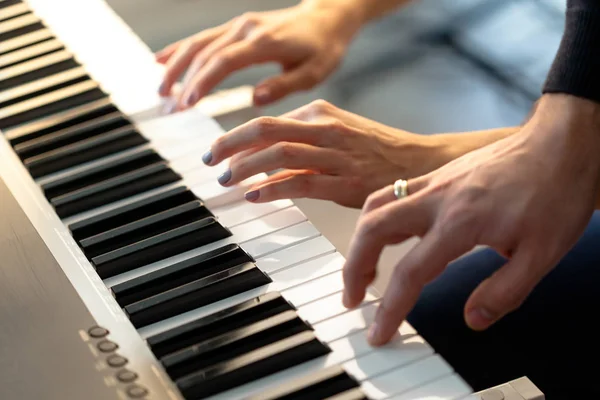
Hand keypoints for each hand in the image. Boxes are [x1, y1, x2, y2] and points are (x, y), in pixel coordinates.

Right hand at [156, 2, 361, 109]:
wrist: (328, 18)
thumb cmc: (323, 48)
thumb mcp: (313, 72)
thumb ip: (284, 86)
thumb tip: (255, 100)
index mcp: (265, 42)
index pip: (224, 61)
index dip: (202, 81)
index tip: (186, 103)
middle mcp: (246, 29)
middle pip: (204, 52)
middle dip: (182, 80)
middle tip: (167, 107)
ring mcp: (239, 25)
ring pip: (198, 43)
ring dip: (175, 66)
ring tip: (160, 92)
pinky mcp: (236, 27)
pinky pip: (203, 37)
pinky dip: (180, 49)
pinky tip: (160, 60)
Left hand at [202, 100, 515, 207]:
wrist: (421, 164)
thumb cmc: (376, 152)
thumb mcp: (338, 132)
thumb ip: (302, 140)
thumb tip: (263, 157)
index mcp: (320, 113)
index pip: (266, 121)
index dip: (235, 136)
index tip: (218, 151)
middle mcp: (324, 129)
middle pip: (264, 130)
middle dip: (229, 145)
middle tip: (210, 160)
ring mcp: (334, 155)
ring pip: (277, 154)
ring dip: (245, 167)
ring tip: (226, 179)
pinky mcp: (344, 182)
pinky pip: (300, 181)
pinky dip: (273, 187)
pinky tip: (255, 195)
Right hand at [342, 94, 599, 345]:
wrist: (561, 143)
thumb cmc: (556, 191)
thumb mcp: (543, 254)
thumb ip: (504, 291)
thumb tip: (474, 318)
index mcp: (459, 223)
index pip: (410, 273)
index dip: (390, 308)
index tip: (379, 331)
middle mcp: (437, 200)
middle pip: (372, 231)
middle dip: (353, 268)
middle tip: (353, 296)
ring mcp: (434, 182)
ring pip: (375, 207)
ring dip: (360, 240)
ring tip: (362, 268)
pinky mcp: (438, 175)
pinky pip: (392, 193)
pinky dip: (377, 218)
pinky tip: (388, 234)